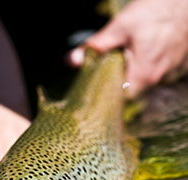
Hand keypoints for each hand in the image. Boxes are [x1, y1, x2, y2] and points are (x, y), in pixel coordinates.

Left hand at [68, 0, 187, 96]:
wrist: (186, 2)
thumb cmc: (155, 11)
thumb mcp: (120, 27)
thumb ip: (97, 46)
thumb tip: (71, 60)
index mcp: (144, 74)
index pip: (123, 100)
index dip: (110, 96)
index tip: (101, 87)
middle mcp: (159, 79)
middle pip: (133, 92)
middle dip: (121, 82)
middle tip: (115, 66)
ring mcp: (170, 74)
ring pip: (146, 84)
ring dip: (135, 74)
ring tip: (133, 56)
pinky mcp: (177, 68)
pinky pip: (158, 75)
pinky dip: (149, 68)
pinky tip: (147, 53)